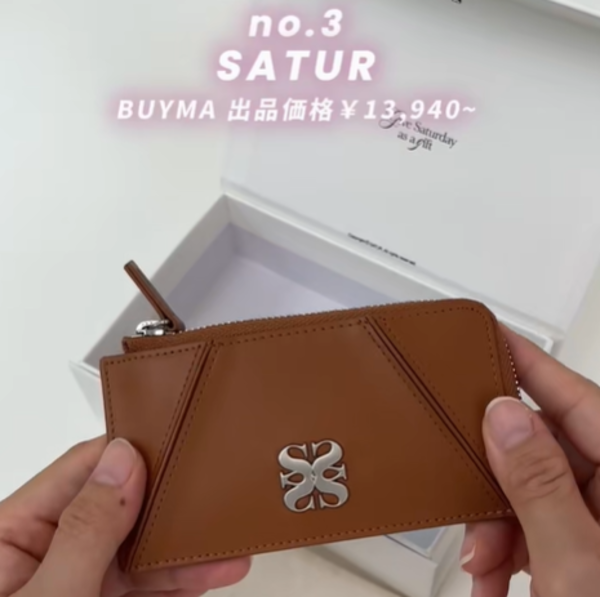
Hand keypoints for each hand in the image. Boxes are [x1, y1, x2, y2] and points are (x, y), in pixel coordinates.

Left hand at [0, 436, 250, 596]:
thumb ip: (84, 531)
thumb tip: (122, 461)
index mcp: (11, 535)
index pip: (80, 470)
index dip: (129, 450)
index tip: (175, 442)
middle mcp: (44, 555)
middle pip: (120, 508)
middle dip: (168, 506)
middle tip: (214, 496)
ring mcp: (76, 585)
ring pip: (139, 552)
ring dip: (185, 552)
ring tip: (227, 548)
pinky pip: (147, 589)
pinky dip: (181, 585)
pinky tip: (212, 575)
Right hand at [460, 328, 599, 595]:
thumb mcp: (577, 569)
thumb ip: (540, 487)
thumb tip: (505, 417)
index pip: (579, 399)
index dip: (529, 363)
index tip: (488, 335)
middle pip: (548, 449)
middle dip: (498, 478)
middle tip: (470, 501)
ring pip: (535, 491)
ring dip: (498, 525)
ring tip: (482, 567)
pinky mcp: (589, 547)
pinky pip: (540, 526)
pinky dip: (511, 550)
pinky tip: (496, 578)